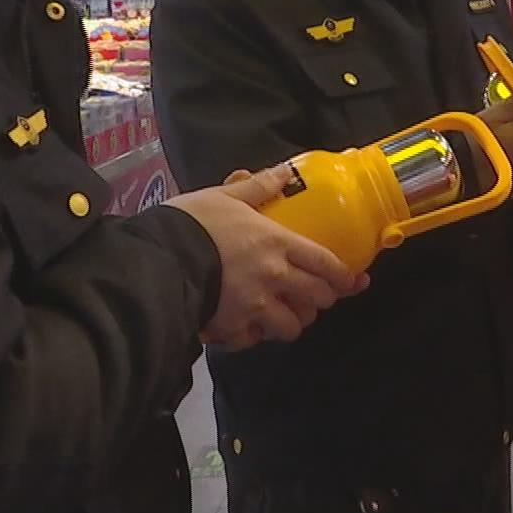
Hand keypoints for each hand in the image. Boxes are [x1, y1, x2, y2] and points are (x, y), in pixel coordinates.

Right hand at [167, 167, 367, 350]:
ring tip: (280, 316)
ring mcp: (256, 306)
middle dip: (321, 300)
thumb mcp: (226, 196)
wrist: (160, 257)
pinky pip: (254, 341)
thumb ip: (259, 187)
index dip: (344, 276)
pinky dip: (253, 337)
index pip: (326, 264)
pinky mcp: (234, 328)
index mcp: (278, 243)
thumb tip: (284, 171)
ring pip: (292, 327)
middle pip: (318, 298)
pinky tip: (246, 329)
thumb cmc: (193, 222)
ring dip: (290, 322)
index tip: (352, 282)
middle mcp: (275, 277)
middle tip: (314, 297)